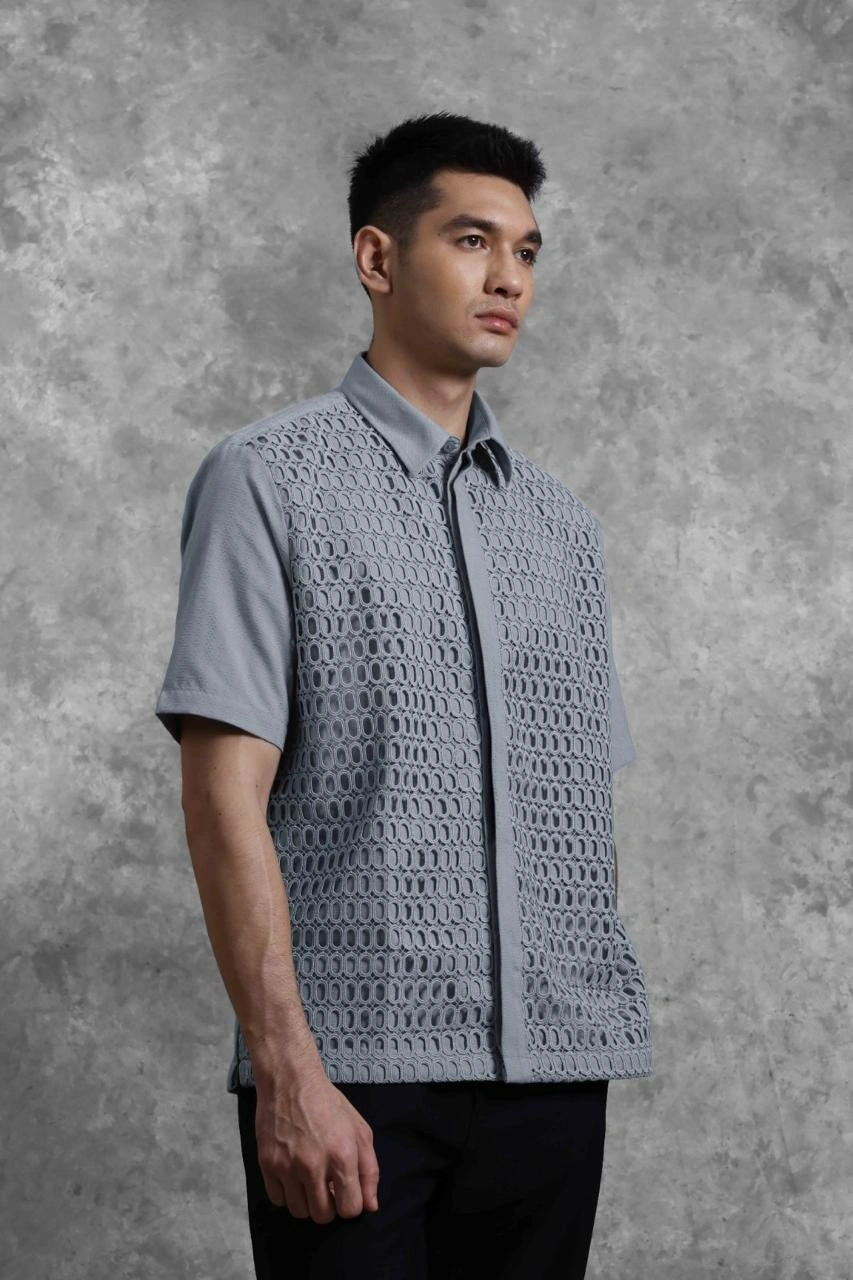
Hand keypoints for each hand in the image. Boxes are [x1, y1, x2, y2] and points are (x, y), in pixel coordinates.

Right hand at [254, 1066, 380, 1222]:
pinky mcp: (267, 1164)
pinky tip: (292, 1176)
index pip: (350, 1208)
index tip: (345, 1193)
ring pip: (299, 1211)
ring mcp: (287, 1166)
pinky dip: (286, 1194)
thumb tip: (370, 1205)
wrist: (291, 1081)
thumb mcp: (360, 1130)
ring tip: (309, 1181)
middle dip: (328, 1206)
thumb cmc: (328, 1105)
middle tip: (326, 1188)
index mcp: (342, 1154)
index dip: (350, 1205)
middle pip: (322, 1215)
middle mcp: (314, 1164)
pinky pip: (278, 1200)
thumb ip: (369, 1170)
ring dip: (307, 1202)